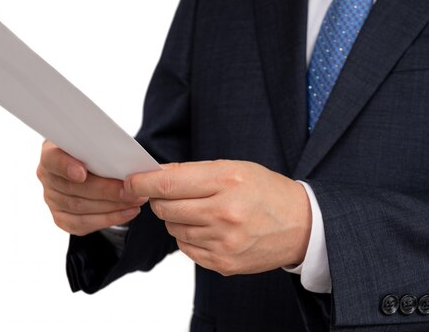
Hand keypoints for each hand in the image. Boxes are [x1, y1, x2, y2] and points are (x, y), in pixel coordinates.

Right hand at [36, 140, 147, 235]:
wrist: (94, 169)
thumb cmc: (95, 152)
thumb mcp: (96, 143)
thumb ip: (100, 148)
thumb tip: (120, 157)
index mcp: (51, 152)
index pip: (52, 159)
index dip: (65, 167)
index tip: (82, 173)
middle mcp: (47, 177)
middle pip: (73, 188)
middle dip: (105, 190)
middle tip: (131, 190)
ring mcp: (52, 199)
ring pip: (80, 207)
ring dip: (112, 205)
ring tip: (135, 200)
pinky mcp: (61, 218)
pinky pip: (83, 223)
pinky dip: (109, 219)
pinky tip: (128, 212)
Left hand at [124, 160, 310, 274]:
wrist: (301, 225)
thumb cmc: (265, 191)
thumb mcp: (233, 168)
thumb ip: (191, 172)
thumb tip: (154, 175)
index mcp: (227, 182)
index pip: (168, 184)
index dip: (143, 183)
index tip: (131, 181)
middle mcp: (225, 213)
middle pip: (165, 208)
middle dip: (160, 200)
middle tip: (171, 194)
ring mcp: (224, 242)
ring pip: (173, 229)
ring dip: (177, 218)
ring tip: (201, 211)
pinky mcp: (223, 263)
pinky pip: (186, 248)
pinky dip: (189, 237)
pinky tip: (208, 228)